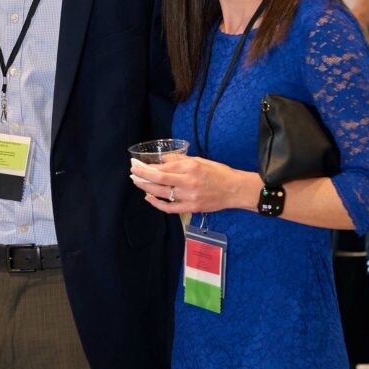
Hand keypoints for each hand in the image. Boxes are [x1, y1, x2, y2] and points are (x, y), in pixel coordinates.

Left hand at [129, 156, 260, 214]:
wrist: (235, 190)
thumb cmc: (218, 172)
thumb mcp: (199, 160)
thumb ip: (179, 161)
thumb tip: (161, 160)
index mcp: (191, 167)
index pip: (162, 168)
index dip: (146, 167)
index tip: (136, 164)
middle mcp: (189, 182)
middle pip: (159, 181)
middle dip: (142, 176)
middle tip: (132, 173)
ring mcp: (190, 197)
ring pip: (161, 194)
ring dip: (146, 188)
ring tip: (138, 183)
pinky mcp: (192, 208)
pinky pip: (170, 208)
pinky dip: (157, 204)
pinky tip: (149, 198)